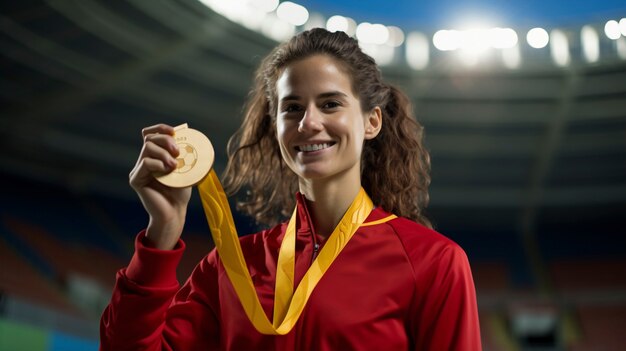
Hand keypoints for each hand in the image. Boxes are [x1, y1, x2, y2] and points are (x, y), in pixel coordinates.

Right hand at [129, 124, 191, 249]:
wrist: (174, 213)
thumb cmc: (180, 193)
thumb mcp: (184, 169)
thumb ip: (182, 155)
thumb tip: (189, 136)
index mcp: (154, 157)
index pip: (150, 135)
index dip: (161, 128)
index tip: (174, 131)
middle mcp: (144, 162)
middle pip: (149, 139)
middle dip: (165, 140)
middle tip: (178, 151)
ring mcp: (138, 170)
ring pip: (147, 148)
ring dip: (164, 153)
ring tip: (174, 165)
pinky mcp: (135, 179)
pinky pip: (145, 163)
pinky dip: (158, 163)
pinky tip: (167, 171)